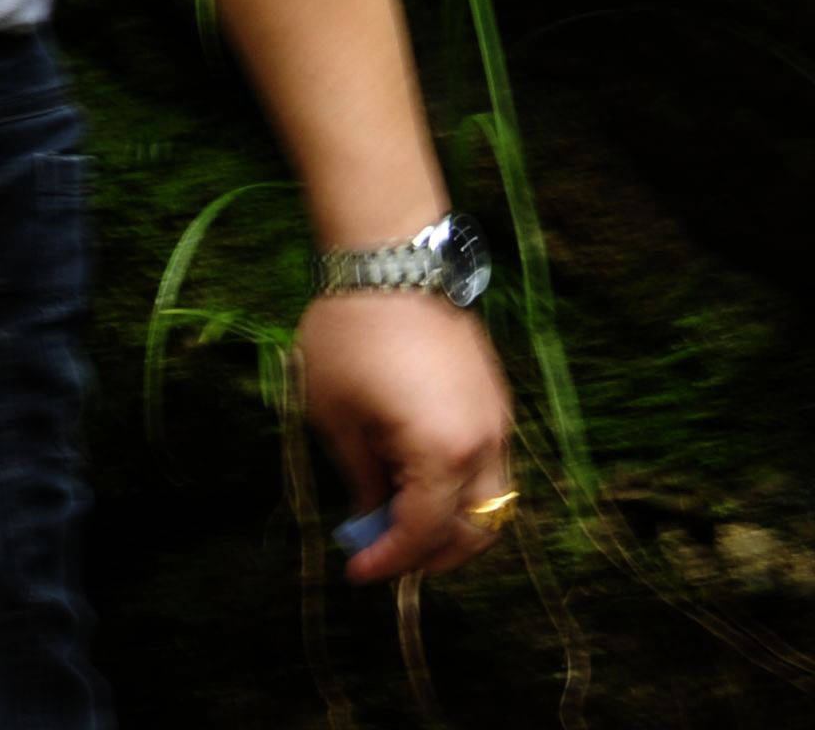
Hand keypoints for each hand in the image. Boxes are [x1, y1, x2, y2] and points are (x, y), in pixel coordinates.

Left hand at [300, 290, 518, 583]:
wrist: (391, 261)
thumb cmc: (349, 334)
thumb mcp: (334, 414)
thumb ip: (360, 477)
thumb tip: (368, 522)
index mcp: (443, 452)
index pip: (426, 532)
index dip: (391, 559)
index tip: (357, 571)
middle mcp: (485, 444)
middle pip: (476, 531)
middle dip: (431, 555)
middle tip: (382, 556)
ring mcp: (499, 422)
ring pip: (493, 503)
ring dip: (453, 526)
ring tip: (398, 524)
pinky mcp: (497, 402)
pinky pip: (492, 468)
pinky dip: (462, 491)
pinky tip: (418, 483)